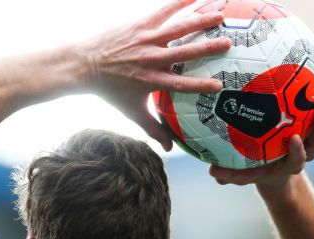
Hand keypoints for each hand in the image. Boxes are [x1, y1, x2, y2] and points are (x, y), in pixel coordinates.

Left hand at [78, 0, 230, 150]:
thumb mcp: (132, 112)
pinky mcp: (139, 25)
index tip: (220, 85)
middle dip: (208, 48)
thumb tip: (169, 149)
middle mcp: (152, 59)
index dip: (201, 85)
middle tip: (228, 44)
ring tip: (220, 15)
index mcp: (152, 80)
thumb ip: (153, 129)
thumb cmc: (110, 91)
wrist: (84, 65)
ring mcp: (146, 40)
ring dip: (200, 21)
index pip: (182, 84)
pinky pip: (162, 11)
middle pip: (185, 53)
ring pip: (178, 29)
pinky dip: (178, 2)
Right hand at [209, 81, 313, 186]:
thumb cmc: (257, 169)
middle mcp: (305, 149)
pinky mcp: (313, 122)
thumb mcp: (243, 174)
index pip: (299, 158)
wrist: (276, 170)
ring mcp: (311, 134)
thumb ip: (229, 174)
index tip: (294, 138)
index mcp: (291, 162)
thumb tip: (211, 172)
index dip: (299, 150)